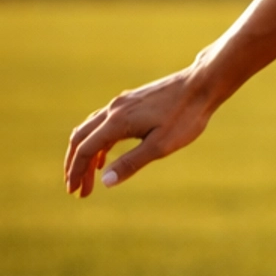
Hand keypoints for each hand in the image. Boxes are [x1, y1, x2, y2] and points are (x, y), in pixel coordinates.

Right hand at [64, 68, 215, 197]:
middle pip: (80, 138)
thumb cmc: (185, 117)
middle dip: (75, 165)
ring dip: (86, 154)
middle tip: (77, 189)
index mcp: (117, 122)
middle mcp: (113, 110)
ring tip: (89, 177)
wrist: (200, 85)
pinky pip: (103, 123)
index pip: (85, 149)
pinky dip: (98, 142)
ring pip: (90, 130)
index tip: (75, 191)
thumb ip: (131, 163)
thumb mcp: (160, 146)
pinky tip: (105, 156)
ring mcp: (120, 104)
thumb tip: (105, 181)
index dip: (76, 171)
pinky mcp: (130, 102)